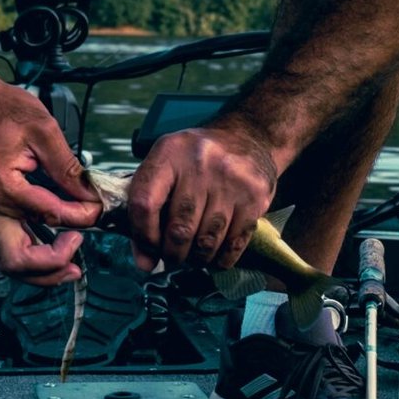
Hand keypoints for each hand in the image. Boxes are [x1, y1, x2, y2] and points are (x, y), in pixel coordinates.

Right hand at [0, 85, 103, 285]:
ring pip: (7, 260)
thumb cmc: (0, 109)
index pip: (47, 215)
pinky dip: (29, 255)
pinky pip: (5, 245)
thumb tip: (89, 198)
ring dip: (39, 270)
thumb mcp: (43, 129)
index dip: (79, 218)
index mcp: (1, 185)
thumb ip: (67, 168)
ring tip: (69, 266)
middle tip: (77, 262)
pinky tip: (50, 250)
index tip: (96, 210)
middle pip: (15, 260)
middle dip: (51, 267)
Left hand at [124, 123, 276, 273]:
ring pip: (207, 241)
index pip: (145, 203)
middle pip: (179, 229)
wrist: (247, 137)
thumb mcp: (166, 164)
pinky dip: (221, 258)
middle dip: (172, 254)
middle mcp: (200, 163)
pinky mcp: (254, 197)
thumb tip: (145, 261)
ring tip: (193, 256)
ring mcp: (231, 180)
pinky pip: (234, 243)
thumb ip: (147, 205)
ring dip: (196, 258)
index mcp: (169, 152)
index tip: (147, 252)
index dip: (143, 236)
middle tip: (172, 258)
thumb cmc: (197, 158)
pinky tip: (215, 256)